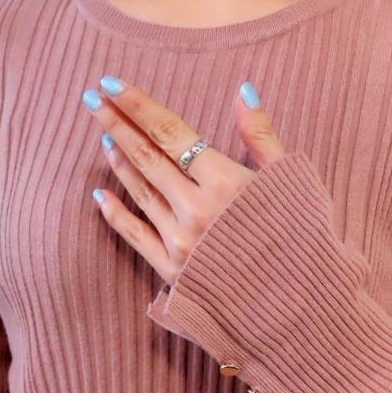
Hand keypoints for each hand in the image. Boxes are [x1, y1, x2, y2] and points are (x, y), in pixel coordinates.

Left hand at [82, 76, 285, 285]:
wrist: (299, 309)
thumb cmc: (300, 239)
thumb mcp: (289, 181)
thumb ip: (261, 136)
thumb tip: (243, 90)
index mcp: (225, 182)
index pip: (170, 132)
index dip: (138, 106)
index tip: (110, 83)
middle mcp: (196, 209)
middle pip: (147, 156)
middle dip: (117, 123)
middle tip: (91, 99)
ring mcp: (180, 242)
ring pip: (139, 191)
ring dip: (118, 160)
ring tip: (103, 136)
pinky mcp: (172, 271)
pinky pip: (135, 236)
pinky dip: (115, 215)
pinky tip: (99, 196)